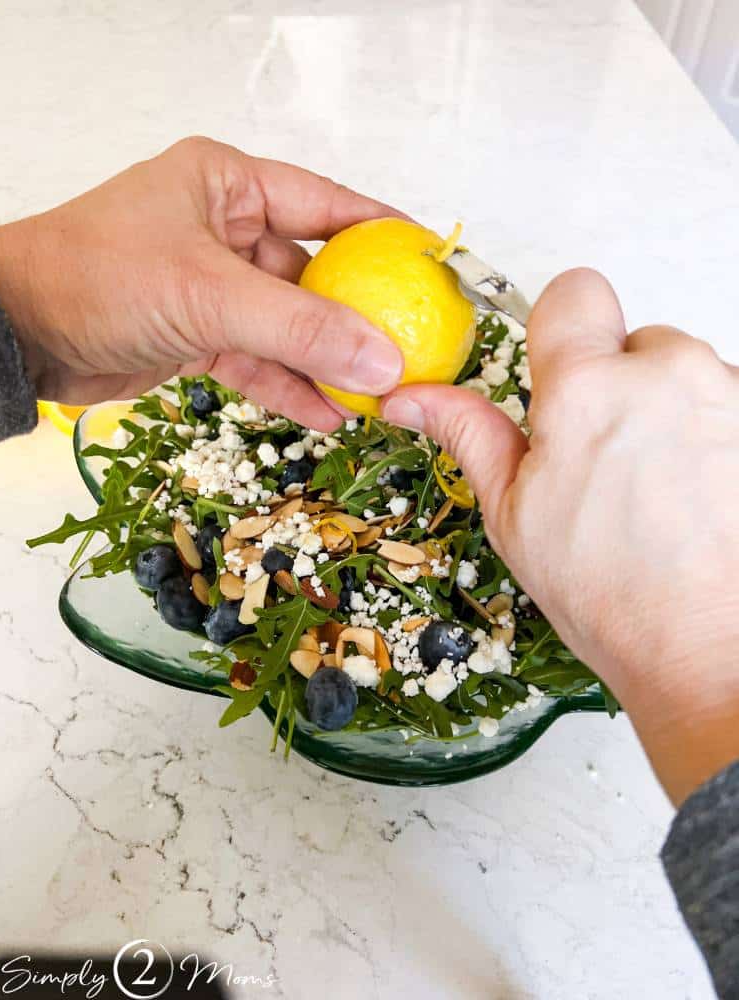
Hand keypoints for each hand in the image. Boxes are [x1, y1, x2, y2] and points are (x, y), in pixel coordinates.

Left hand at [0, 137, 403, 430]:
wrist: (19, 333)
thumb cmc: (96, 278)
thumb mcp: (209, 295)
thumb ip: (300, 328)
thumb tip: (383, 359)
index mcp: (229, 186)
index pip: (327, 205)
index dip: (385, 235)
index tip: (433, 265)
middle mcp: (226, 231)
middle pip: (315, 276)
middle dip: (360, 319)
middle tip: (411, 352)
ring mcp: (214, 286)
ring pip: (290, 326)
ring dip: (328, 364)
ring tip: (377, 398)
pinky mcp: (200, 333)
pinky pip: (260, 359)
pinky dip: (290, 387)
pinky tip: (328, 415)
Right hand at [383, 268, 738, 804]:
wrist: (708, 650)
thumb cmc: (611, 593)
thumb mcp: (514, 514)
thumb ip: (468, 432)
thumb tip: (413, 396)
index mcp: (587, 389)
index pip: (574, 292)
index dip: (562, 330)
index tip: (562, 375)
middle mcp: (668, 374)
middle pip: (634, 343)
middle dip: (618, 388)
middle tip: (606, 461)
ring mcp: (729, 395)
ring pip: (685, 377)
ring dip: (670, 414)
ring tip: (658, 490)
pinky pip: (727, 404)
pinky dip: (714, 437)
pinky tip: (699, 496)